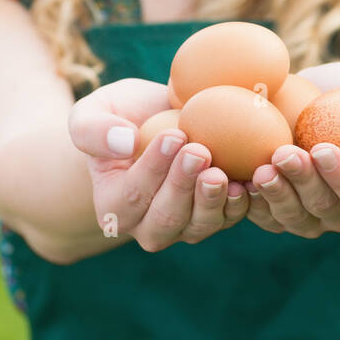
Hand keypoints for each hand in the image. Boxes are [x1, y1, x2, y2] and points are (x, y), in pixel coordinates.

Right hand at [68, 79, 249, 251]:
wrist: (154, 122)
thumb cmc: (118, 116)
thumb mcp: (91, 113)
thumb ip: (93, 129)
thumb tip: (125, 143)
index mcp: (113, 206)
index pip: (132, 195)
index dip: (154, 168)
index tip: (174, 135)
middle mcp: (146, 226)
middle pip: (166, 219)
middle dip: (183, 187)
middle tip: (200, 152)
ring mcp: (183, 227)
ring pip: (198, 226)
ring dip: (212, 201)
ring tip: (222, 172)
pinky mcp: (214, 218)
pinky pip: (228, 219)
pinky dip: (240, 203)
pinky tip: (249, 179)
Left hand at [243, 60, 339, 238]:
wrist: (318, 100)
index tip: (323, 148)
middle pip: (325, 211)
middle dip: (303, 185)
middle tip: (284, 153)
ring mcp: (309, 217)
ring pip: (293, 220)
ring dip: (276, 197)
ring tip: (260, 167)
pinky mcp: (276, 212)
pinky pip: (263, 217)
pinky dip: (250, 203)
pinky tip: (239, 179)